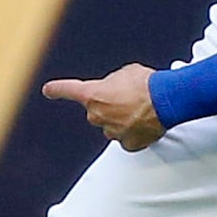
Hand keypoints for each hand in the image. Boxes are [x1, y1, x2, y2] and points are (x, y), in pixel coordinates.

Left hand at [42, 63, 163, 149]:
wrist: (167, 100)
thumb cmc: (147, 84)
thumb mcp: (125, 73)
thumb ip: (113, 83)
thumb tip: (116, 89)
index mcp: (92, 94)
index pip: (67, 90)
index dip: (57, 90)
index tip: (49, 90)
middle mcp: (97, 114)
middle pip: (96, 111)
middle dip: (109, 106)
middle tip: (128, 98)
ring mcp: (111, 131)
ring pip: (112, 126)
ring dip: (122, 119)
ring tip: (141, 109)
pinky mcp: (127, 143)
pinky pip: (126, 139)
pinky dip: (133, 133)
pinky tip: (144, 123)